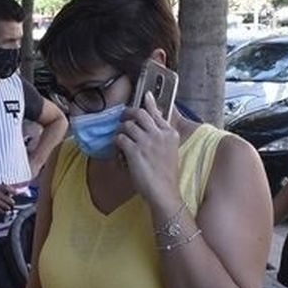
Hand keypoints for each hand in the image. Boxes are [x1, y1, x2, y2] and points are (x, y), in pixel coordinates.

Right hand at [0, 183, 15, 213]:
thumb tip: (16, 191)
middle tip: (13, 204)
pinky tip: (3, 211)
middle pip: (7, 198)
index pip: (7, 188)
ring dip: (7, 207)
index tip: (16, 193)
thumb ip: (4, 189)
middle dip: (11, 202)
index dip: (13, 190)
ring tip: (8, 208)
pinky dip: (2, 211)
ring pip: (4, 205)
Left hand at [114, 95, 181, 209]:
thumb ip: (162, 136)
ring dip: (121, 131)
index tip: (145, 95)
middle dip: (128, 113)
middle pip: (139, 113)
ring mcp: (146, 142)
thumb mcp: (170, 151)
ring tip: (121, 140)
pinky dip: (117, 144)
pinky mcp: (134, 151)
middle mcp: (159, 134)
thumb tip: (154, 123)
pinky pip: (120, 139)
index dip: (149, 103)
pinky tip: (120, 152)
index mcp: (170, 133)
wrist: (164, 192)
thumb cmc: (166, 175)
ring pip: (127, 125)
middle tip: (122, 117)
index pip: (156, 112)